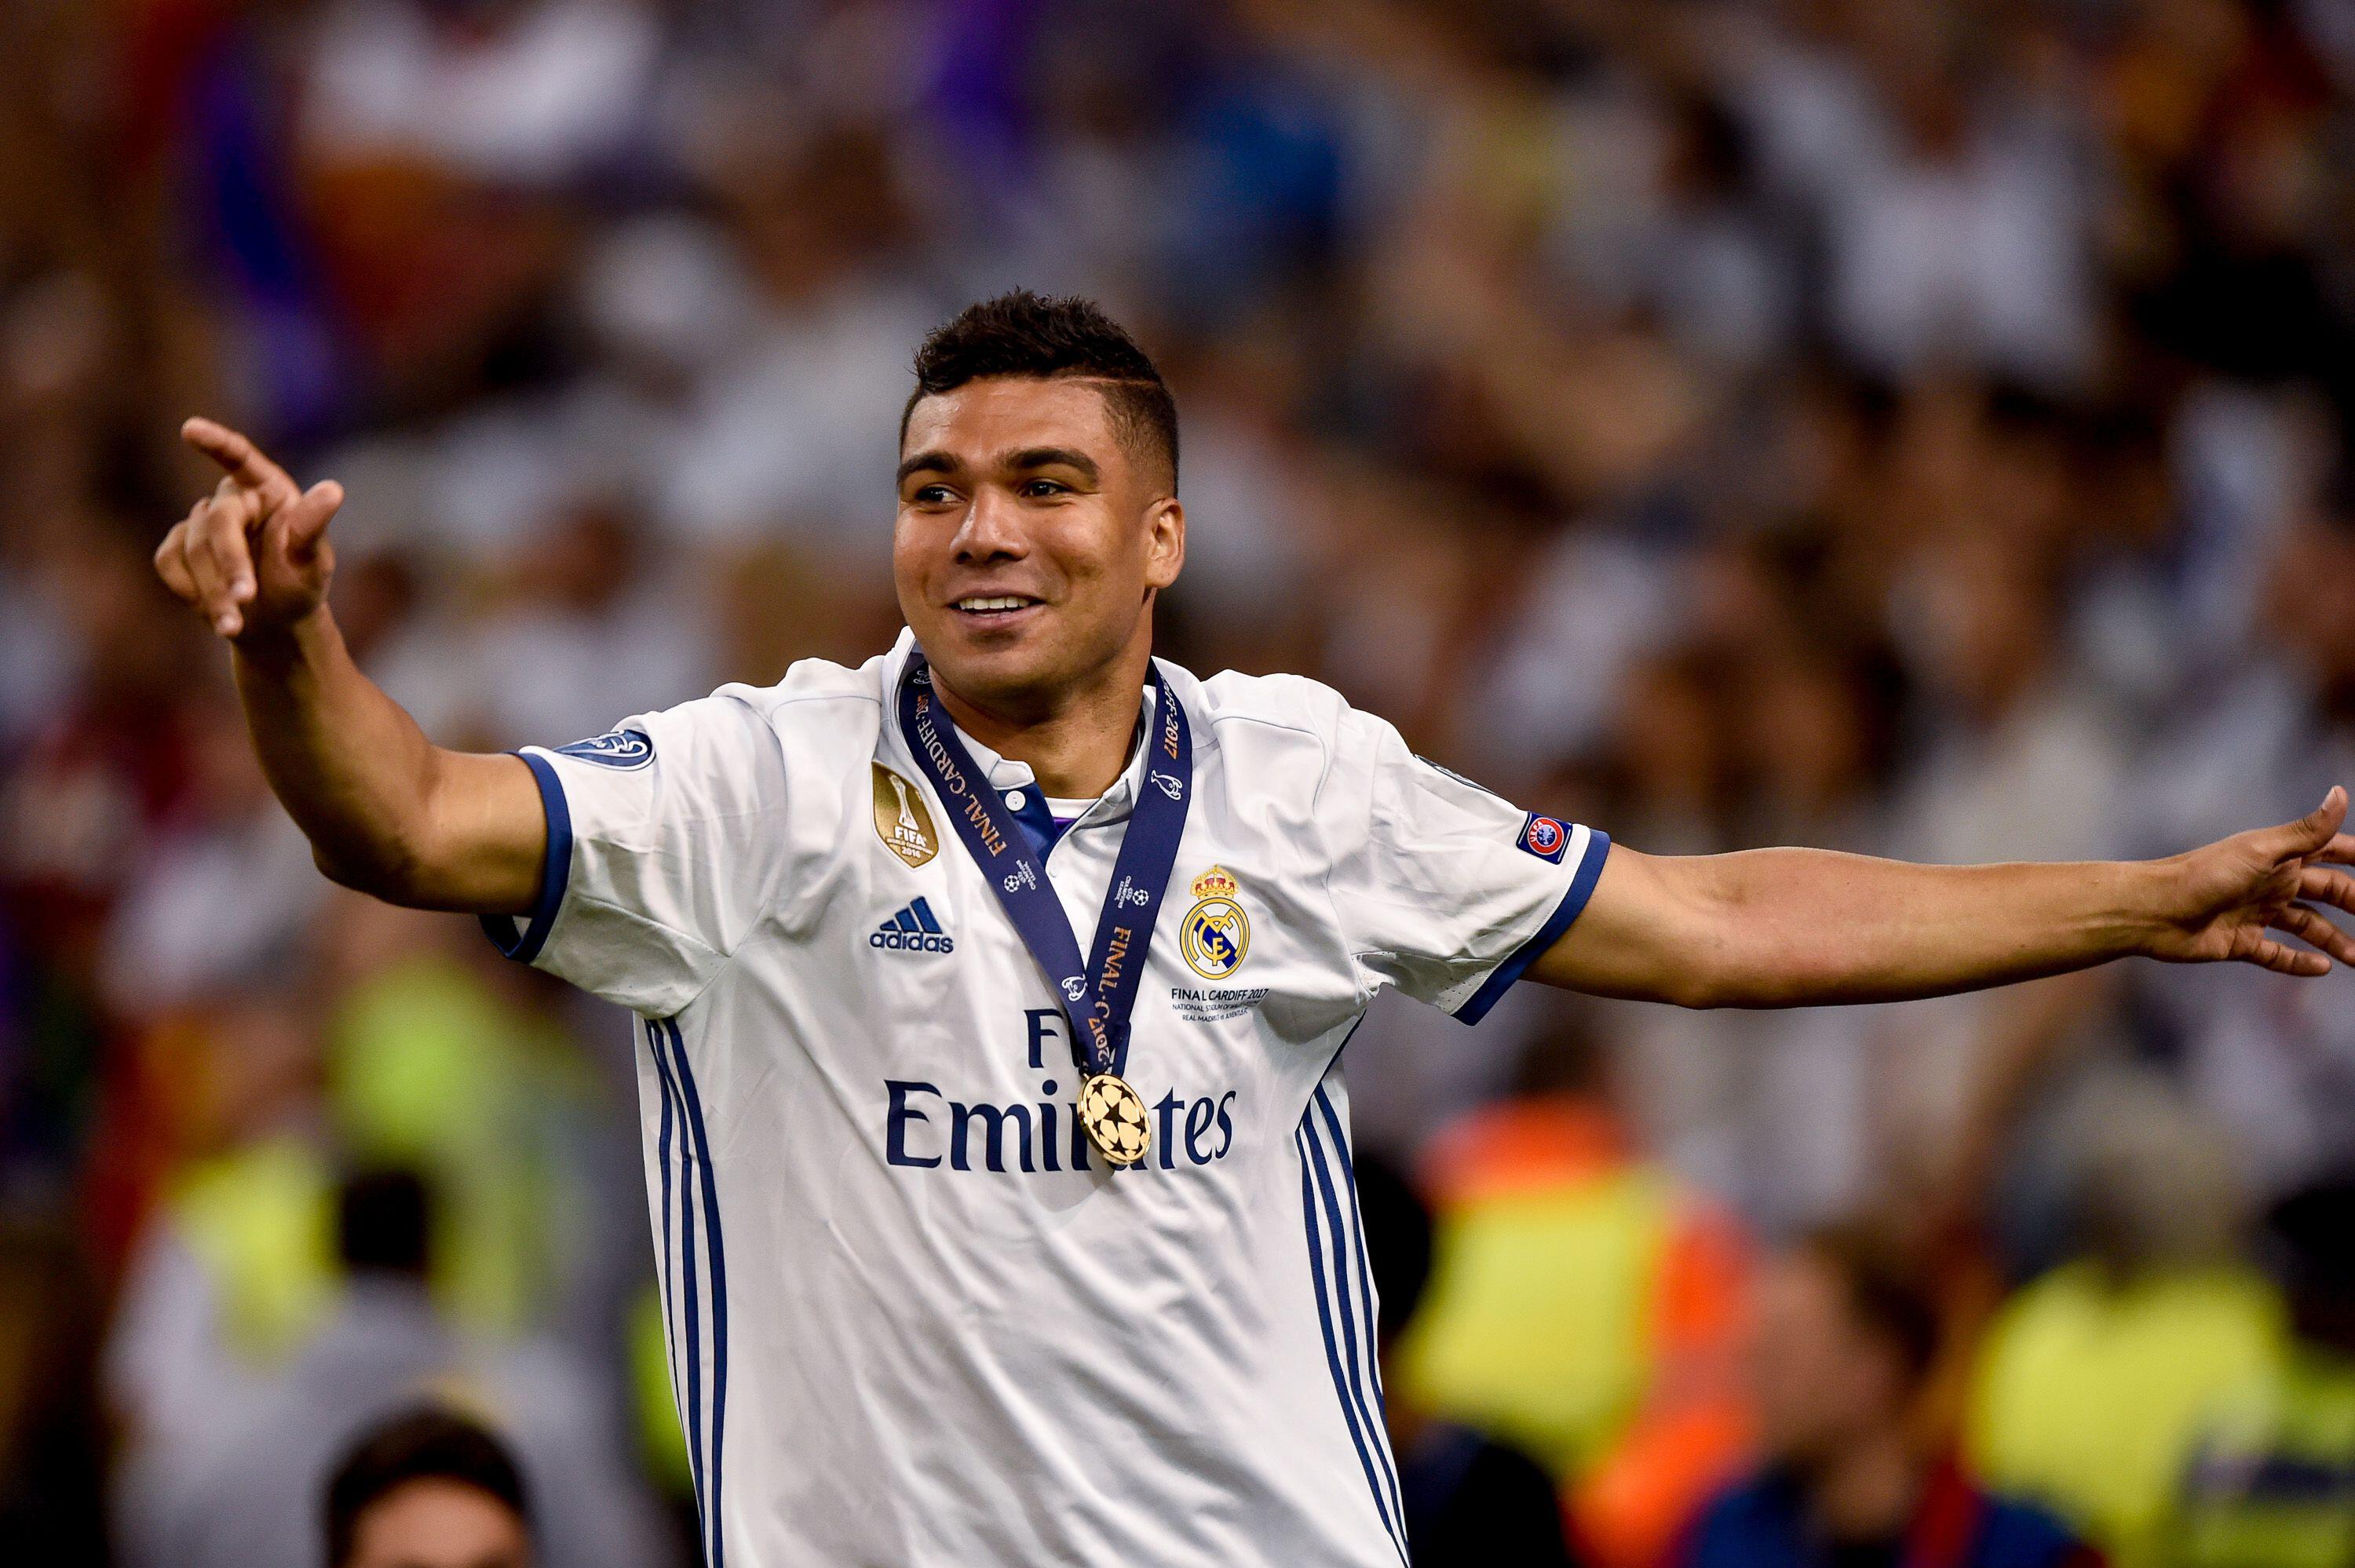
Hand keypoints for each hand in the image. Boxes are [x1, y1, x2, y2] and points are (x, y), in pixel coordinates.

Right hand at [155, 418, 343, 639]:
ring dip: (212, 590)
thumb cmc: (300, 585)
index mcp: (268, 490)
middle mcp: (232, 499)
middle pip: (218, 521)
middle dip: (230, 564)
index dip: (215, 442)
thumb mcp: (313, 561)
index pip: (239, 457)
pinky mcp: (176, 546)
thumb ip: (312, 526)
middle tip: (245, 599)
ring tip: (234, 623)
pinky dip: (190, 590)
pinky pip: (169, 561)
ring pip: (191, 549)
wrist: (274, 622)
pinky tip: (214, 609)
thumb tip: (333, 490)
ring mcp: (200, 521)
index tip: (190, 429)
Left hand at [2149, 787, 2354, 975]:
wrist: (2152, 910)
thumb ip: (2306, 831)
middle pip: (2327, 892)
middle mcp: (2271, 883)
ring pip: (2307, 927)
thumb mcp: (2262, 851)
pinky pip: (2276, 955)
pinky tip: (2323, 969)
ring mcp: (2255, 913)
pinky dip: (2299, 963)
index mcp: (2279, 857)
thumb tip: (2341, 793)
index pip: (2332, 852)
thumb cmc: (2203, 874)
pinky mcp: (2239, 942)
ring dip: (2335, 940)